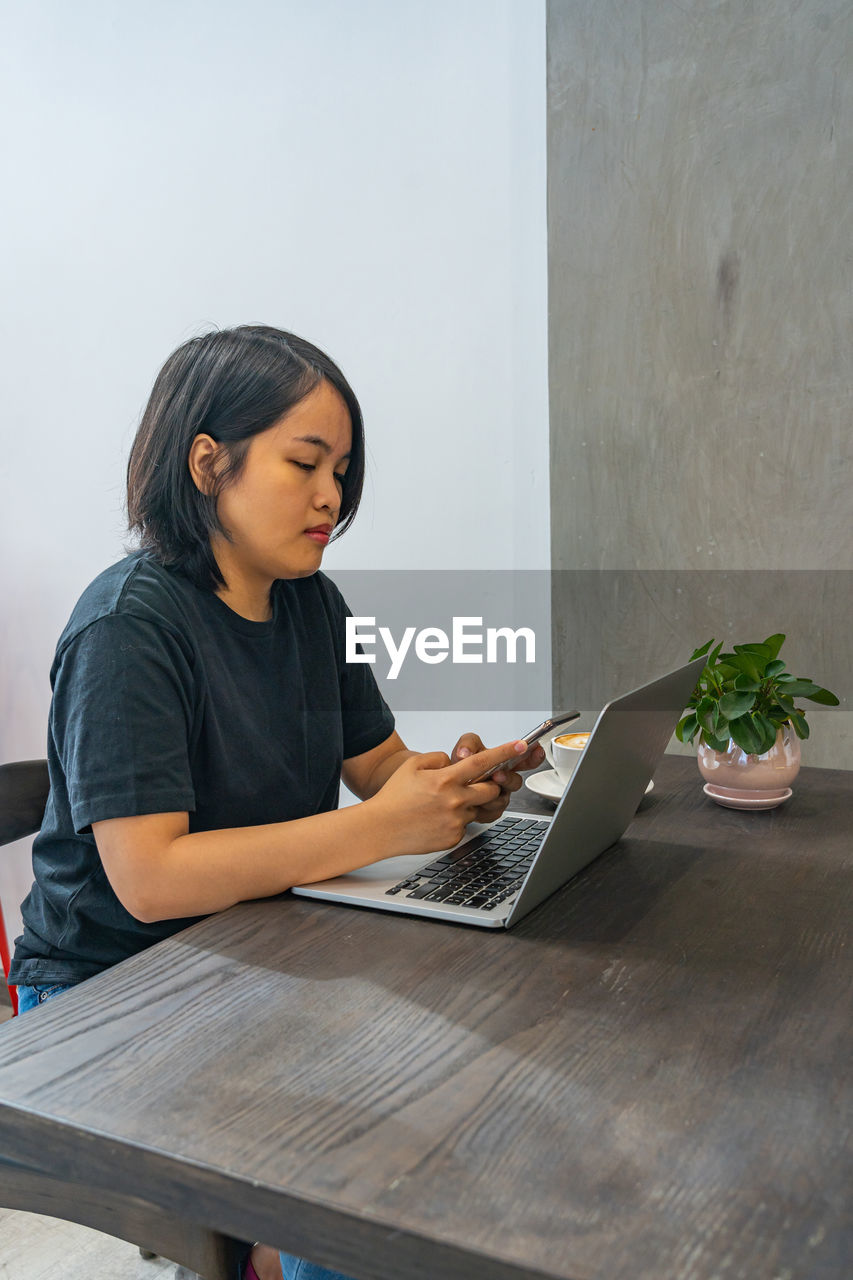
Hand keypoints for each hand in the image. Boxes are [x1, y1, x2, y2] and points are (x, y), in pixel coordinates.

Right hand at [370, 739, 532, 855]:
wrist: (380, 828)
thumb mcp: (413, 766)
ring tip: (440, 806)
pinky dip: (454, 822)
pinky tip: (434, 821)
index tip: (520, 745)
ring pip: (476, 809)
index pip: (482, 762)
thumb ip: (438, 759)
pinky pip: (464, 826)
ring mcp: (456, 821)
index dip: (504, 752)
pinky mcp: (453, 837)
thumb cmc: (393, 797)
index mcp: (445, 779)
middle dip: (486, 787)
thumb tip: (454, 763)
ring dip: (467, 805)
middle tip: (469, 786)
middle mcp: (454, 800)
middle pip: (490, 790)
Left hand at [450, 732, 545, 823]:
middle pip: (515, 781)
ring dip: (490, 795)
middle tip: (497, 775)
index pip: (524, 759)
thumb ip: (467, 744)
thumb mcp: (463, 749)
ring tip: (478, 792)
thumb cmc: (458, 770)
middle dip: (508, 779)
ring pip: (501, 799)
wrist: (447, 793)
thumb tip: (466, 753)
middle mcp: (503, 780)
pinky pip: (491, 813)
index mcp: (502, 763)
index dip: (533, 755)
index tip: (536, 749)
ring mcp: (497, 797)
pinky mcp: (489, 812)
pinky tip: (472, 804)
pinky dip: (480, 808)